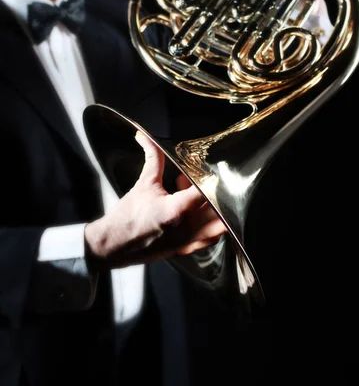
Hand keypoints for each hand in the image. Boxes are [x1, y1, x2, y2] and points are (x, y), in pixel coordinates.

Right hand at [84, 132, 226, 270]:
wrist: (112, 246)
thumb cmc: (126, 217)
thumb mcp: (143, 183)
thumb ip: (152, 157)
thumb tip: (144, 135)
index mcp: (176, 209)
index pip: (207, 191)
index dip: (212, 178)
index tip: (209, 170)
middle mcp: (186, 228)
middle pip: (219, 208)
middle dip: (216, 192)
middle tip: (207, 181)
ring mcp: (188, 242)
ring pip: (219, 225)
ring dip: (217, 209)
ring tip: (204, 197)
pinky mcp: (186, 250)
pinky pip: (210, 238)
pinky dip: (212, 225)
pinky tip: (200, 213)